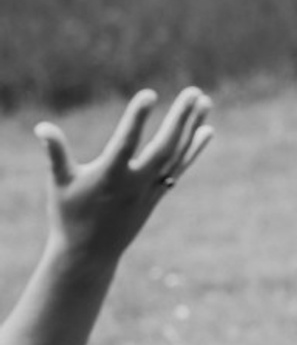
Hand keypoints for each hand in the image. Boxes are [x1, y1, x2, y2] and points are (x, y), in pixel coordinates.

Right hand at [35, 86, 212, 262]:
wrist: (91, 253)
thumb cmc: (70, 215)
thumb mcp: (60, 184)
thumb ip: (56, 154)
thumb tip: (42, 127)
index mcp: (109, 177)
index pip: (126, 143)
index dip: (137, 119)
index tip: (149, 94)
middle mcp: (136, 182)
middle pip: (164, 147)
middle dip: (180, 119)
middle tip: (194, 91)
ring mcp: (151, 189)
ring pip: (177, 155)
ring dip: (192, 127)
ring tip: (205, 100)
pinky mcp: (158, 193)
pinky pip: (180, 167)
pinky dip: (193, 149)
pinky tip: (207, 130)